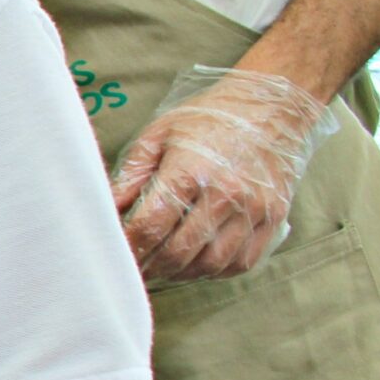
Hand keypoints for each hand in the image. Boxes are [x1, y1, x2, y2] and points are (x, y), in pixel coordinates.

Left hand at [111, 67, 332, 282]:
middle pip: (179, 253)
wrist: (270, 105)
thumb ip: (131, 176)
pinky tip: (199, 263)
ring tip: (163, 268)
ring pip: (211, 264)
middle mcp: (225, 195)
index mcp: (190, 172)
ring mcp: (253, 209)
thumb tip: (106, 210)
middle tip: (136, 271)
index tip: (115, 256)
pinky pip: (243, 261)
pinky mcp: (273, 217)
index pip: (151, 227)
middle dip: (151, 268)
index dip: (129, 248)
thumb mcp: (158, 136)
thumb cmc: (208, 118)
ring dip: (182, 274)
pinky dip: (217, 271)